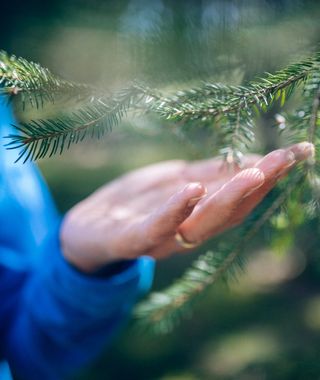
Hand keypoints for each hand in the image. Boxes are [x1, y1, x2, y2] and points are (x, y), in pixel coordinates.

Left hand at [60, 142, 313, 272]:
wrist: (88, 230)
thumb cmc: (136, 202)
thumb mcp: (173, 180)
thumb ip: (206, 174)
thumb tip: (249, 158)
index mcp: (198, 215)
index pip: (239, 197)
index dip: (268, 177)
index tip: (296, 152)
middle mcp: (186, 231)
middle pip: (228, 212)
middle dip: (259, 185)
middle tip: (287, 159)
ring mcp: (160, 238)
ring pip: (200, 224)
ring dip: (228, 199)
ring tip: (254, 173)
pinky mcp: (128, 240)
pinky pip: (154, 229)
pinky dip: (175, 211)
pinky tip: (192, 190)